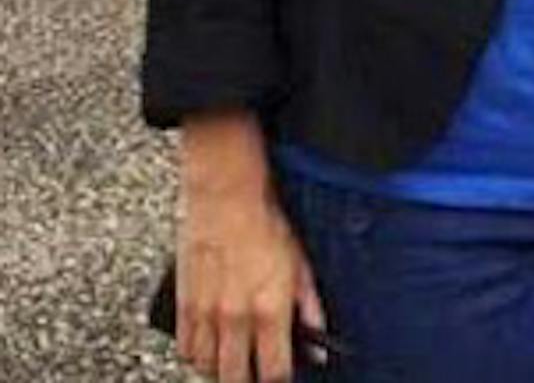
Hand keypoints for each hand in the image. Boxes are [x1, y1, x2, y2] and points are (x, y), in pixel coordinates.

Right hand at [175, 111, 328, 382]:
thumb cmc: (266, 226)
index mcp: (269, 310)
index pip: (275, 372)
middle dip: (248, 382)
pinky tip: (209, 351)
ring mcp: (206, 314)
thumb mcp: (303, 267)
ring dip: (221, 372)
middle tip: (257, 377)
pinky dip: (196, 356)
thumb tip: (320, 347)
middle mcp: (235, 318)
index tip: (283, 379)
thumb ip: (312, 310)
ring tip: (235, 366)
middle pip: (236, 377)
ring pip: (207, 368)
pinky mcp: (184, 304)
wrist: (226, 199)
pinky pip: (185, 348)